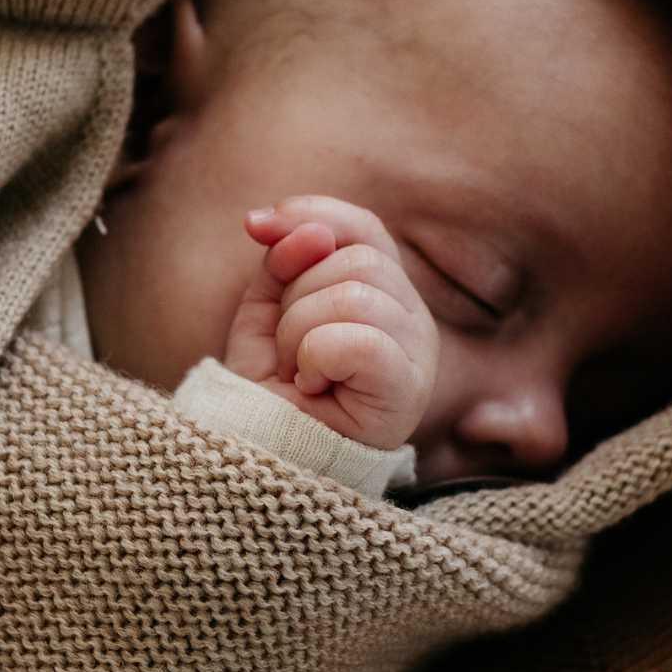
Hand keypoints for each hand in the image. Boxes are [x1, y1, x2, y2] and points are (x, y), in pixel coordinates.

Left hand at [221, 194, 438, 450]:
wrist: (264, 456)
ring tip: (297, 371)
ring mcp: (418, 356)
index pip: (363, 228)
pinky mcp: (408, 389)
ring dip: (298, 332)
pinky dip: (316, 358)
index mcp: (387, 295)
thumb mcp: (266, 311)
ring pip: (354, 295)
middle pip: (356, 259)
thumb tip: (299, 226)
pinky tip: (314, 386)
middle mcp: (413, 320)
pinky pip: (357, 339)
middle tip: (285, 350)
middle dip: (295, 298)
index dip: (310, 215)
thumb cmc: (272, 389)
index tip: (254, 226)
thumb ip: (283, 260)